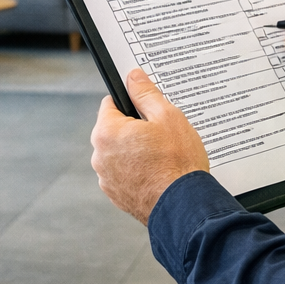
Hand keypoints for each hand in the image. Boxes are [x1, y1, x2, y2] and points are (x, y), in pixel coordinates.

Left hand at [90, 68, 210, 224]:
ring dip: (135, 151)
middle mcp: (100, 156)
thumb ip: (146, 93)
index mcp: (107, 132)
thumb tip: (134, 77)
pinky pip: (124, 174)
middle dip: (134, 128)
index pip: (110, 103)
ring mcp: (107, 178)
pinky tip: (158, 172)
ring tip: (162, 156)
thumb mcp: (167, 116)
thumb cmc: (177, 163)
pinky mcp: (117, 195)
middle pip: (114, 129)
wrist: (184, 206)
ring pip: (119, 153)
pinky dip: (137, 171)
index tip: (145, 107)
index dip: (130, 101)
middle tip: (160, 133)